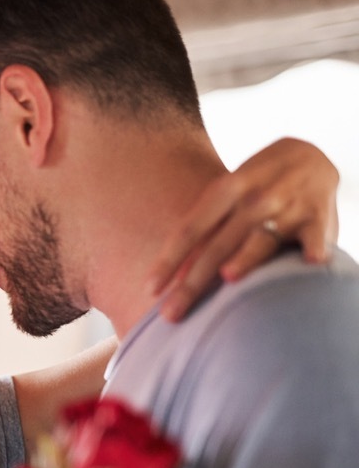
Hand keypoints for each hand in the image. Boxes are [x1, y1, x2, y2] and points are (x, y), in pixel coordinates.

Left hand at [147, 137, 338, 321]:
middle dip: (193, 282)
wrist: (310, 154)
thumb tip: (175, 276)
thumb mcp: (225, 196)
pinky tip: (312, 261)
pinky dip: (315, 247)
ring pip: (262, 238)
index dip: (168, 260)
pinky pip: (316, 235)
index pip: (189, 230)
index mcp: (223, 192)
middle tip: (171, 314)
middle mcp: (253, 200)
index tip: (150, 289)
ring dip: (246, 256)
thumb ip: (204, 232)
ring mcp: (286, 207)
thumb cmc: (253, 187)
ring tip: (229, 277)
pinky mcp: (317, 217)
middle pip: (217, 245)